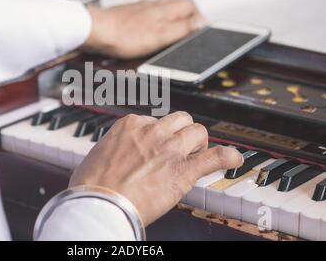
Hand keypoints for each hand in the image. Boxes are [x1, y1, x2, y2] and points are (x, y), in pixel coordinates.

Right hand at [69, 112, 242, 225]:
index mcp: (130, 124)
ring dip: (199, 143)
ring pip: (197, 132)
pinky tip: (234, 158)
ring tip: (197, 154)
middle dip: (182, 132)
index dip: (160, 135)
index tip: (159, 146)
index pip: (155, 120)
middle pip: (180, 120)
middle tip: (181, 147)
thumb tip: (118, 151)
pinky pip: (214, 157)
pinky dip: (227, 157)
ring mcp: (169, 149)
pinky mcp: (182, 170)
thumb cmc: (92, 186)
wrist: (98, 205)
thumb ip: (116, 147)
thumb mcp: (99, 154)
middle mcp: (152, 131)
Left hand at [83, 0, 206, 58]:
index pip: (190, 6)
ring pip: (162, 10)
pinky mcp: (128, 15)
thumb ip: (182, 28)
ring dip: (170, 21)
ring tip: (172, 35)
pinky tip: (149, 34)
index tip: (201, 31)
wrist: (95, 32)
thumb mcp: (160, 36)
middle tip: (189, 34)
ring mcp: (140, 9)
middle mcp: (153, 5)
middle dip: (187, 19)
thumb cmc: (125, 36)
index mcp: (164, 9)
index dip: (199, 18)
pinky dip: (155, 24)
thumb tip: (202, 23)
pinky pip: (148, 16)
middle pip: (177, 6)